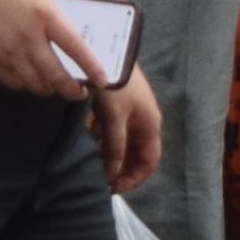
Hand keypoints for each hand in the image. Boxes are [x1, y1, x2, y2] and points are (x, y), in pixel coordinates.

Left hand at [97, 74, 163, 189]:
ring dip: (111, 156)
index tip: (114, 188)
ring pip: (123, 143)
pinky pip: (113, 130)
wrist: (109, 51)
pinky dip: (103, 140)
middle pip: (136, 154)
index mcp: (150, 125)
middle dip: (121, 170)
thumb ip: (115, 147)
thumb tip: (111, 175)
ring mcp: (131, 112)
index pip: (149, 162)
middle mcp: (144, 121)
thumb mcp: (115, 118)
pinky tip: (89, 144)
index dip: (134, 179)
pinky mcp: (118, 105)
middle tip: (101, 181)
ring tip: (93, 166)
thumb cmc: (116, 86)